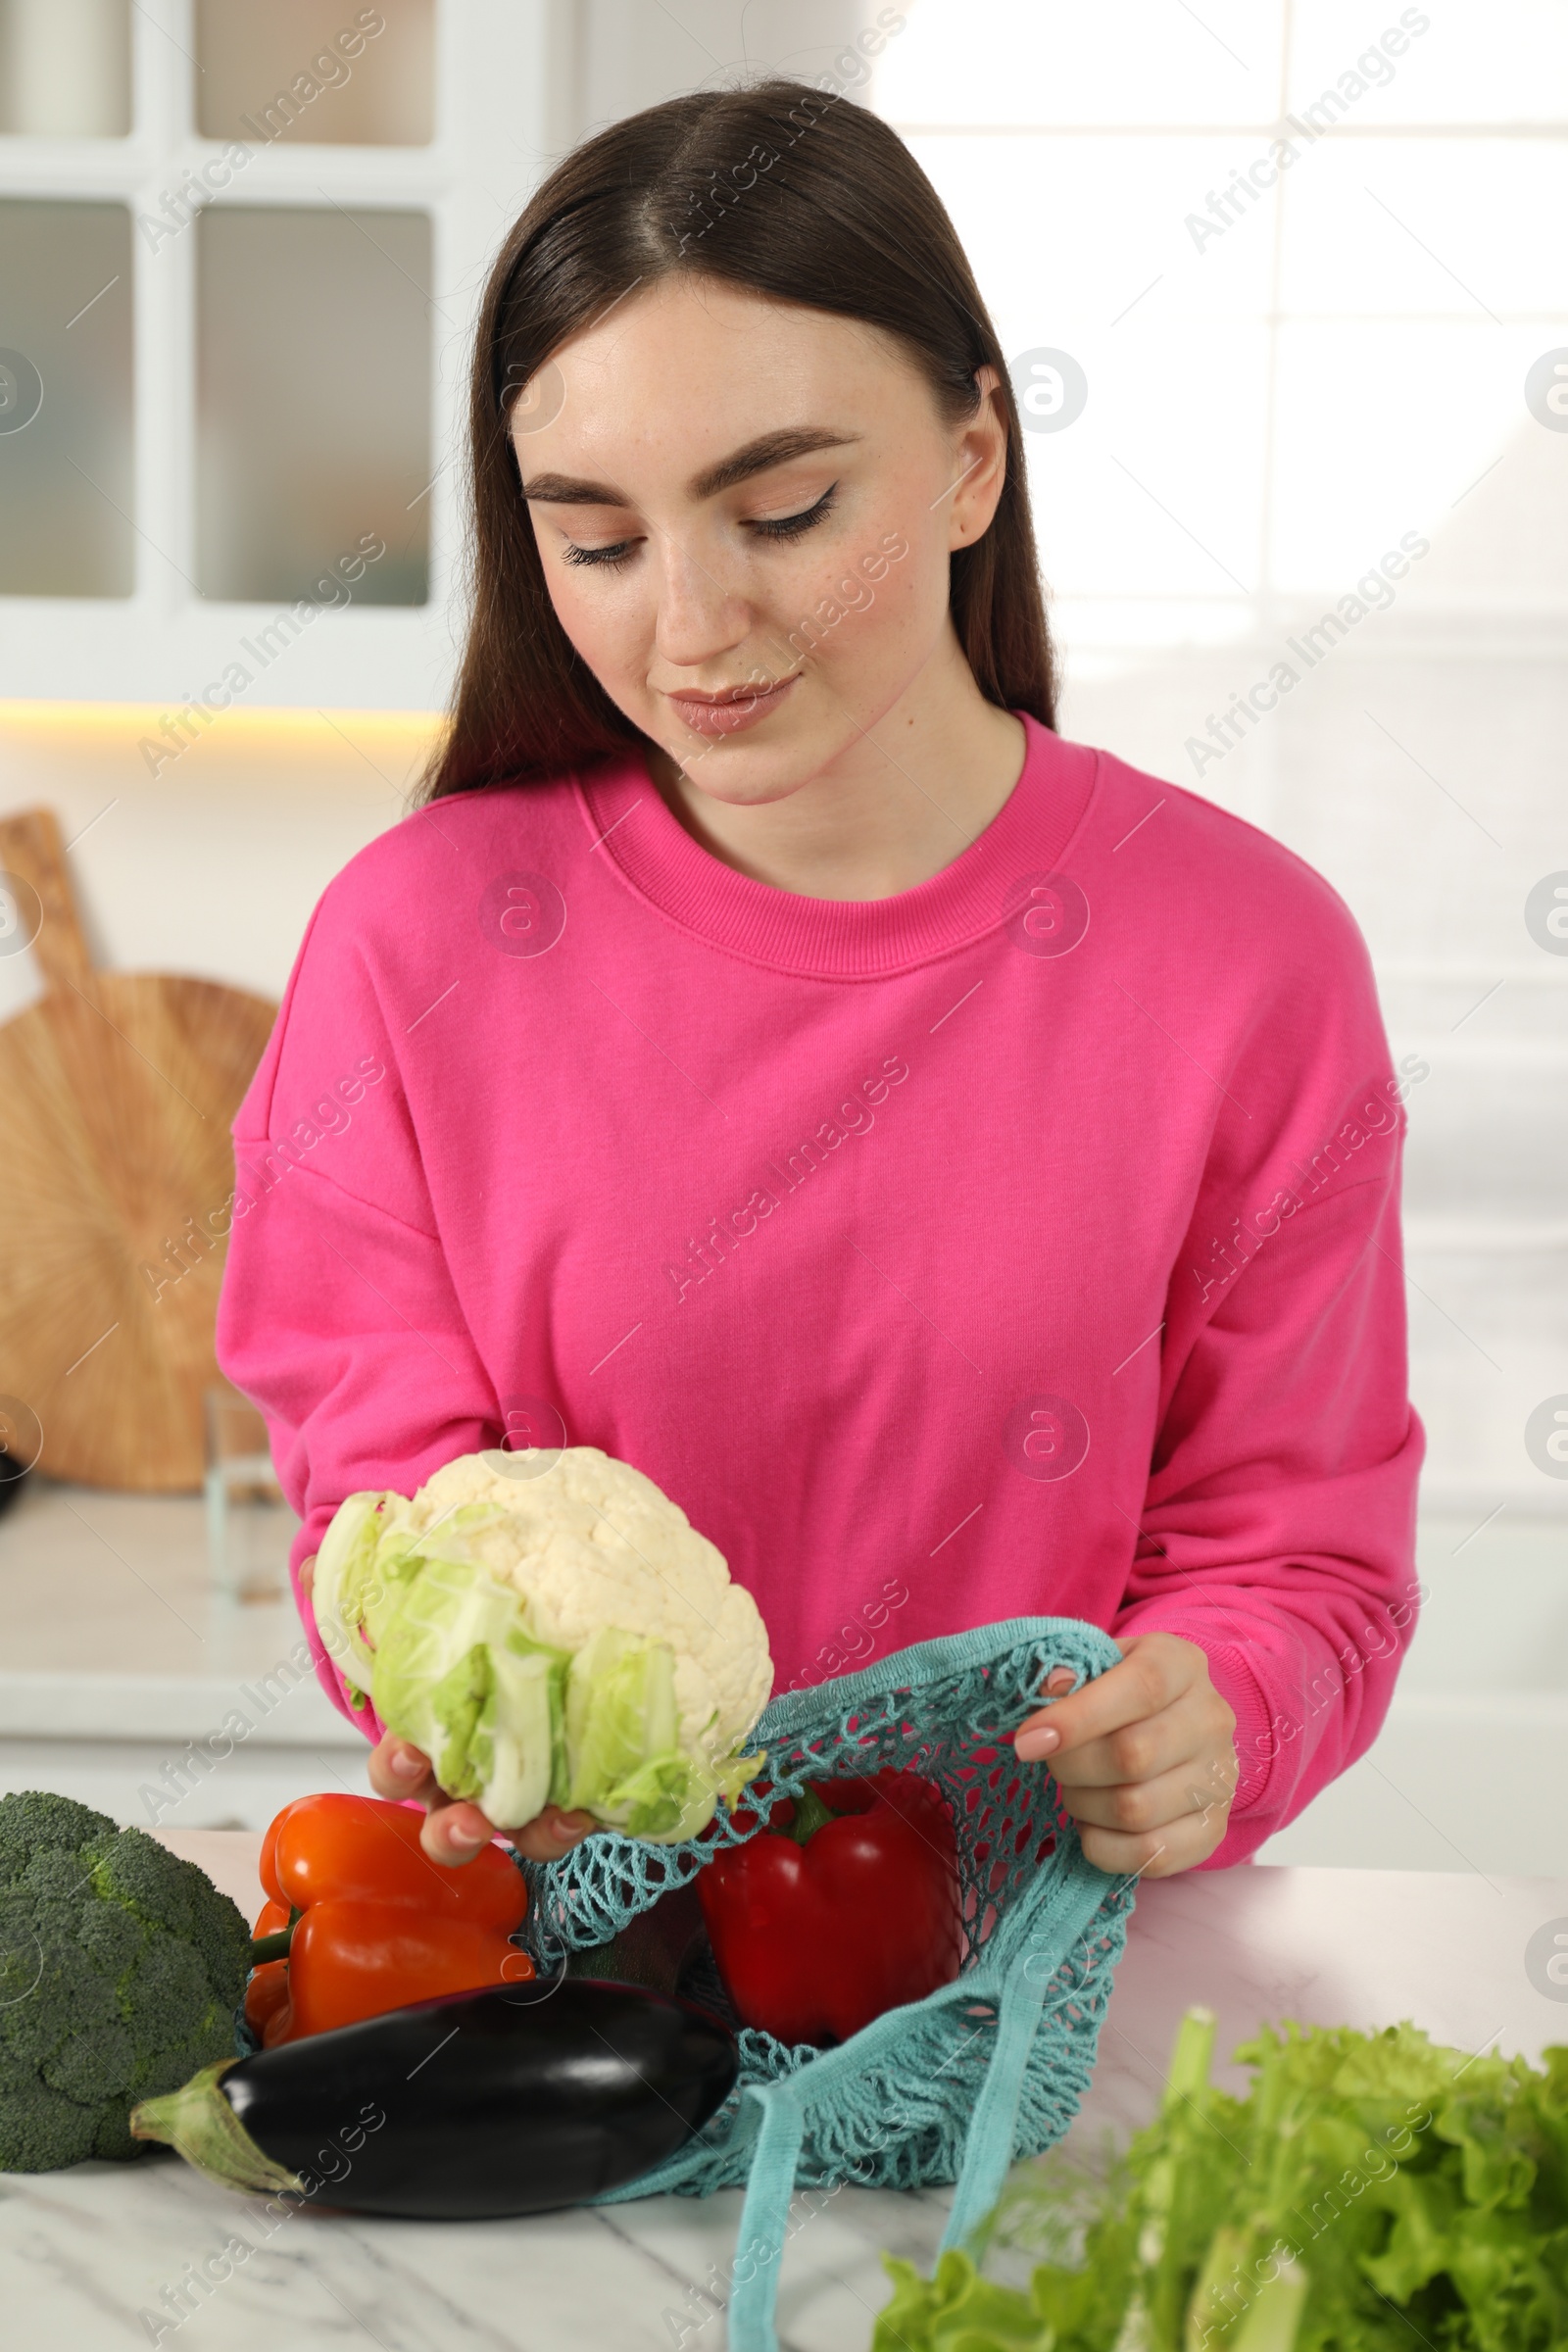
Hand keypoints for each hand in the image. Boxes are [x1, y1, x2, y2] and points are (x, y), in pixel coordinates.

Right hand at [297, 1555, 593, 1867]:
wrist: (522, 1612)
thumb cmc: (454, 1624)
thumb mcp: (414, 1601)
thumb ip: (364, 1589)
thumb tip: (313, 1569)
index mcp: (420, 1740)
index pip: (400, 1769)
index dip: (400, 1768)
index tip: (410, 1751)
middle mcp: (465, 1776)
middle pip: (447, 1820)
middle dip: (451, 1828)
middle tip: (464, 1817)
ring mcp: (516, 1786)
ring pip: (513, 1829)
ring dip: (530, 1835)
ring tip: (549, 1822)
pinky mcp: (568, 1781)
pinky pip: (569, 1812)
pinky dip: (576, 1816)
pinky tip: (591, 1801)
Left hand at [1012, 1632, 1238, 1877]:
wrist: (1173, 1728)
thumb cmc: (1118, 1693)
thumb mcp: (1095, 1665)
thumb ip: (1069, 1671)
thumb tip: (1053, 1687)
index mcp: (1183, 1664)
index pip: (1141, 1688)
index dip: (1078, 1717)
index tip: (1027, 1741)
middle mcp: (1211, 1720)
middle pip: (1133, 1756)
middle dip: (1071, 1766)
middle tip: (1051, 1763)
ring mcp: (1220, 1780)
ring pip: (1136, 1810)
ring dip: (1084, 1806)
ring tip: (1076, 1790)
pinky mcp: (1212, 1831)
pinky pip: (1150, 1856)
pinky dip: (1103, 1848)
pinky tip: (1093, 1825)